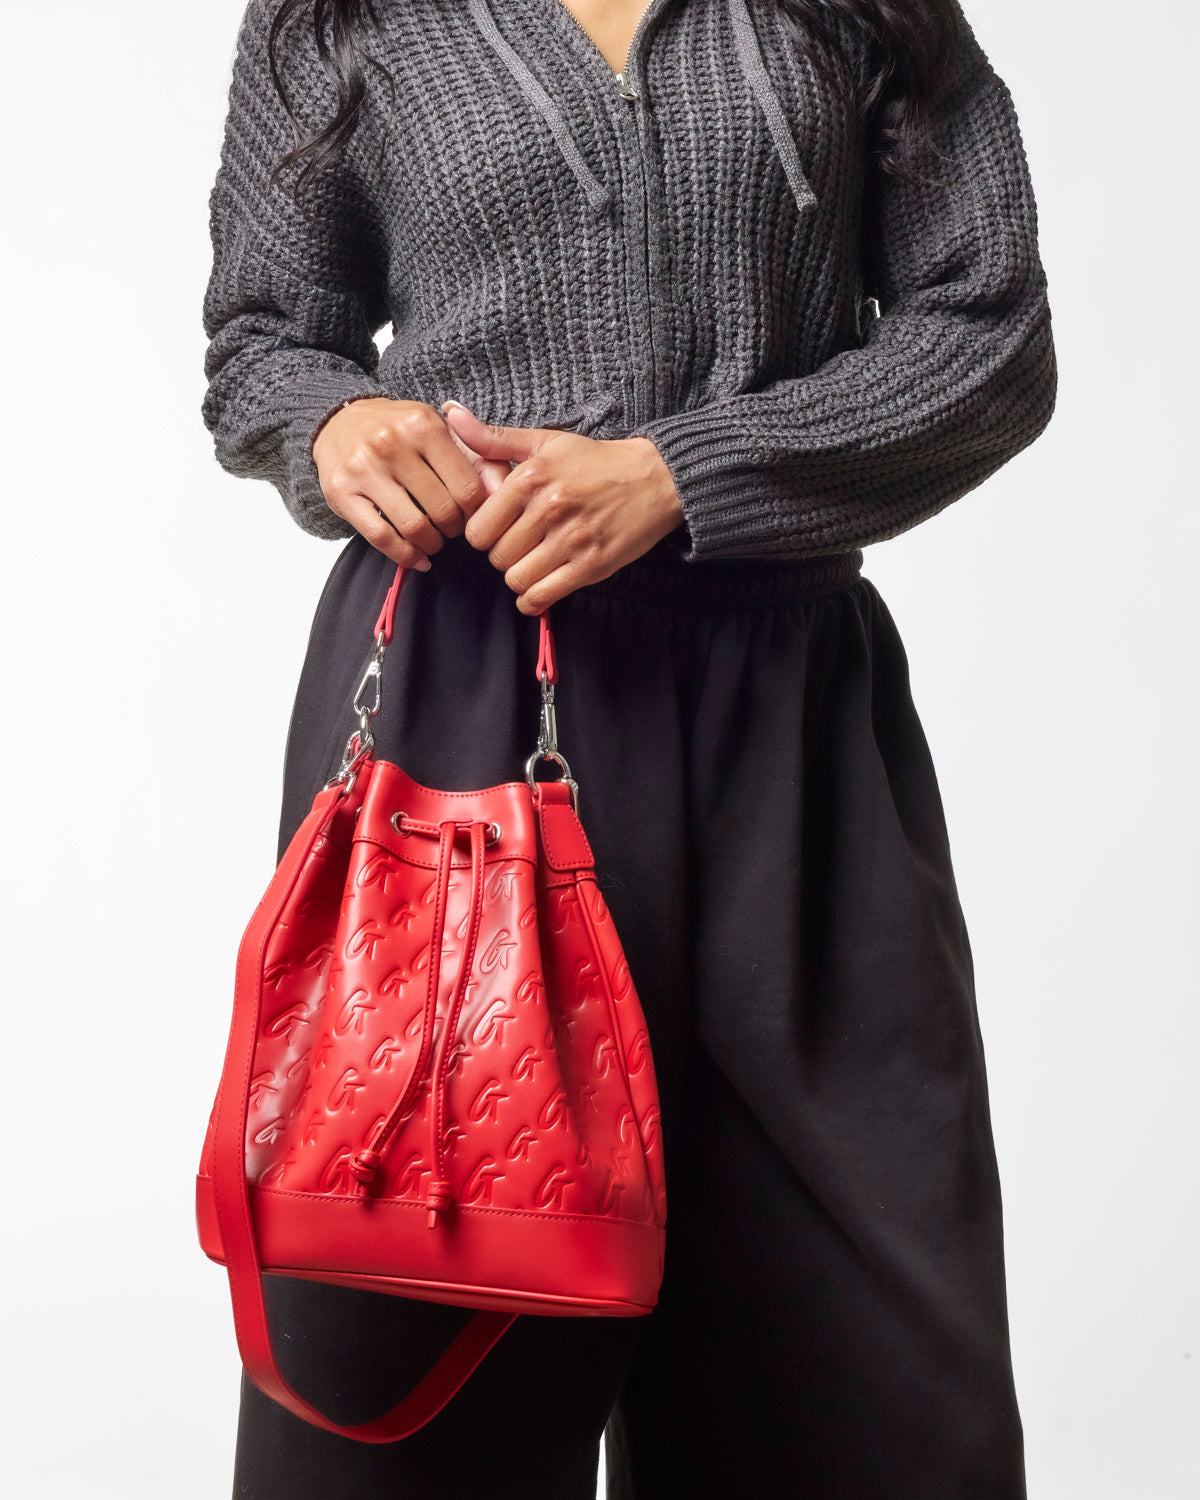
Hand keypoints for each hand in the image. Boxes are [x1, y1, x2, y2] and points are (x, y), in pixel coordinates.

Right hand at [311, 397, 510, 568]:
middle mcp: (392, 443)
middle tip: (452, 529)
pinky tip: (416, 558)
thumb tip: (507, 493)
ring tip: (434, 542)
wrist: (340, 420)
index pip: (468, 488)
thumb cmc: (402, 431)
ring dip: (432, 545)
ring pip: (414, 527)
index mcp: (424, 425)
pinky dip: (405, 556)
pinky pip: (381, 537)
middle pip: (443, 511)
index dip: (476, 512)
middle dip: (454, 530)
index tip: (471, 515)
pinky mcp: (342, 492)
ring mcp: (364, 468)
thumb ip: (481, 460)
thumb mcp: (443, 432)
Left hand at [440, 400, 684, 612]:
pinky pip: (543, 596)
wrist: (655, 479)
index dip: (484, 534)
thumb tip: (451, 413)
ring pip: (517, 580)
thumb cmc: (595, 461)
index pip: (478, 529)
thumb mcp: (545, 441)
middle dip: (503, 555)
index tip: (499, 529)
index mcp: (531, 477)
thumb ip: (494, 438)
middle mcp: (549, 508)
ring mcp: (571, 540)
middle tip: (520, 545)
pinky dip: (533, 600)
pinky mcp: (591, 565)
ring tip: (532, 563)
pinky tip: (538, 588)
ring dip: (520, 577)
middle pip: (496, 557)